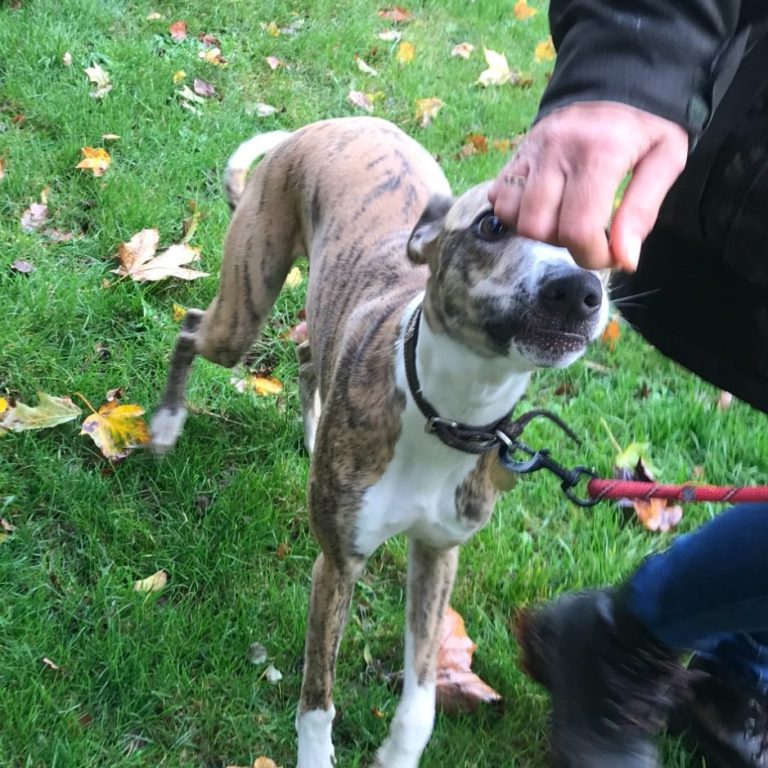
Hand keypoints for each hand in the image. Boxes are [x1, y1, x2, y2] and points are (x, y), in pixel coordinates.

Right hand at [489, 101, 688, 270]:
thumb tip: (624, 259)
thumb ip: (643, 210)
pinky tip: (543, 207)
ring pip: (513, 216)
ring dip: (538, 230)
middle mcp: (556, 151)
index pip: (578, 229)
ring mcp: (530, 151)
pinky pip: (499, 198)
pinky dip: (516, 213)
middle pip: (538, 229)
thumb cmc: (645, 124)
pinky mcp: (515, 153)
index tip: (609, 255)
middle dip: (563, 245)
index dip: (591, 256)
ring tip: (564, 220)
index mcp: (598, 153)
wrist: (616, 76)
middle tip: (588, 234)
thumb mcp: (666, 158)